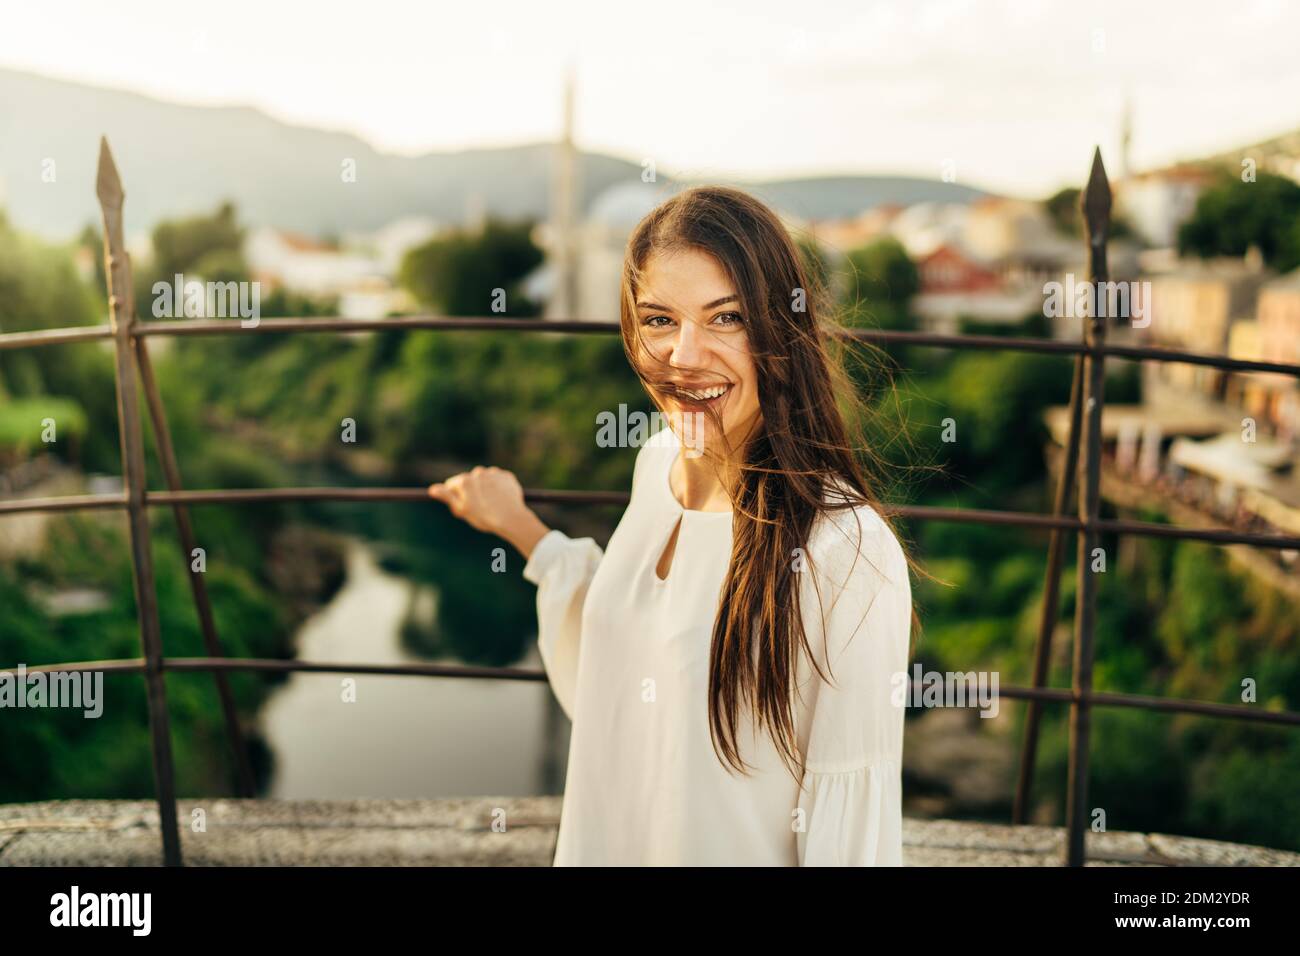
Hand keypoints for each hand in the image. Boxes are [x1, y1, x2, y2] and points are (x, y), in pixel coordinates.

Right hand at [428, 466, 550, 557]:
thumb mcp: (461, 509)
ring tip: (492, 504)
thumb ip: (447, 497)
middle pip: (469, 480)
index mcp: (464, 481)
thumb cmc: (484, 517)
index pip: (452, 484)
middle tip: (479, 507)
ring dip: (486, 488)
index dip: (455, 496)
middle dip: (471, 491)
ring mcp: (493, 473)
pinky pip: (499, 480)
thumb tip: (432, 489)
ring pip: (485, 479)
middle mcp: (478, 473)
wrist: (511, 518)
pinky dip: (499, 487)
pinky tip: (502, 499)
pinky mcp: (507, 476)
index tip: (463, 506)